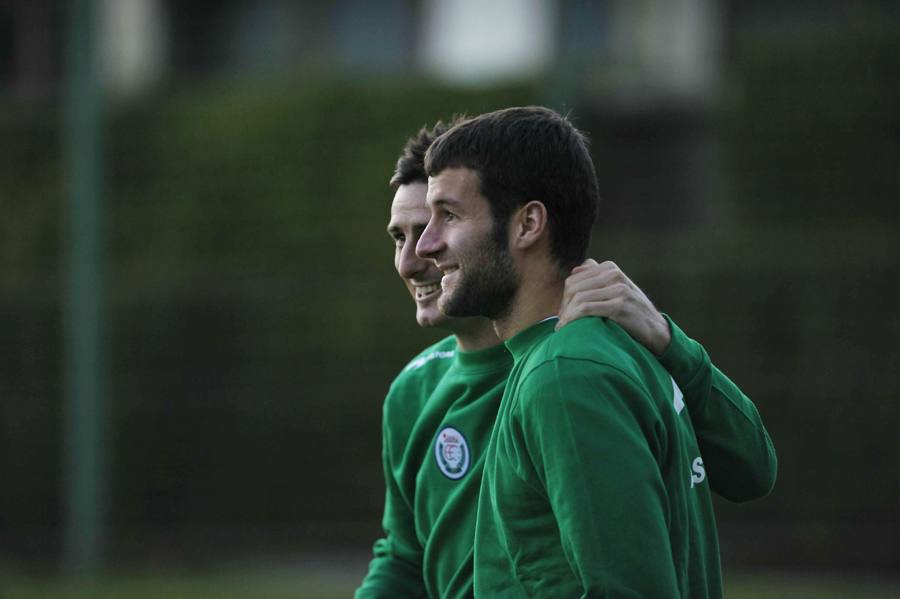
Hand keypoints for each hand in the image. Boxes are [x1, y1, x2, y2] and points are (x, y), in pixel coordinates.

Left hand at [557, 259, 671, 355]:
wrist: (656, 329)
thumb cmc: (631, 311)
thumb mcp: (616, 289)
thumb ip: (597, 277)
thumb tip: (575, 269)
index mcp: (610, 268)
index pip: (574, 279)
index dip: (564, 297)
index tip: (563, 314)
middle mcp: (614, 274)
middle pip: (574, 287)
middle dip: (564, 306)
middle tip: (561, 323)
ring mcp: (618, 288)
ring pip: (579, 297)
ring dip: (566, 315)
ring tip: (562, 328)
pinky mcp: (620, 305)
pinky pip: (586, 308)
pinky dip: (572, 319)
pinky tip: (568, 328)